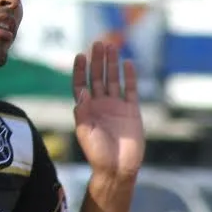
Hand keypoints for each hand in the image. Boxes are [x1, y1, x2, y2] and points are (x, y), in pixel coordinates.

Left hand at [72, 42, 144, 178]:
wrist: (117, 169)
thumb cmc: (97, 153)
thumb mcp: (85, 132)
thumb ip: (83, 112)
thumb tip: (81, 92)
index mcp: (86, 109)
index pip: (81, 84)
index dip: (80, 70)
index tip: (80, 56)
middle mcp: (100, 104)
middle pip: (98, 77)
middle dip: (97, 60)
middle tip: (98, 43)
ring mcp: (116, 106)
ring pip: (113, 79)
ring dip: (112, 64)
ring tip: (112, 46)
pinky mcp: (131, 111)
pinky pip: (131, 90)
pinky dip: (130, 77)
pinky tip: (128, 63)